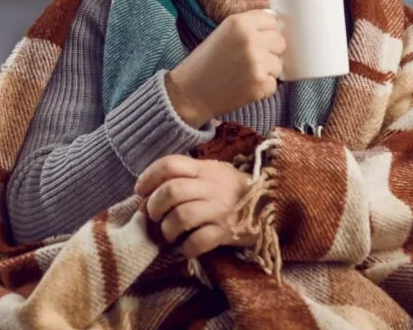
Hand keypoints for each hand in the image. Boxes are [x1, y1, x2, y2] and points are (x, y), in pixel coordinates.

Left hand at [136, 155, 255, 257]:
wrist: (272, 206)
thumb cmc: (234, 191)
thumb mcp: (214, 173)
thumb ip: (188, 176)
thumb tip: (151, 190)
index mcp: (205, 169)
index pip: (171, 164)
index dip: (149, 176)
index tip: (140, 190)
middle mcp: (211, 187)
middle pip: (172, 191)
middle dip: (154, 206)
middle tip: (154, 216)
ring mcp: (219, 210)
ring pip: (181, 217)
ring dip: (168, 229)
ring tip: (169, 233)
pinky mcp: (226, 232)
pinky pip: (198, 241)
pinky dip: (186, 247)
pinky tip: (186, 247)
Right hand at [166, 9, 284, 127]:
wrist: (190, 93)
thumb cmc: (206, 62)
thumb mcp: (222, 32)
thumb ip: (248, 26)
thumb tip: (277, 24)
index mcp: (239, 23)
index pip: (272, 21)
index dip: (267, 32)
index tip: (257, 41)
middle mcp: (250, 40)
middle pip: (280, 42)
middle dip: (270, 51)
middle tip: (250, 61)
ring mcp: (257, 63)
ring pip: (279, 64)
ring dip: (267, 71)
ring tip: (244, 74)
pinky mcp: (260, 84)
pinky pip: (274, 84)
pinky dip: (263, 88)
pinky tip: (244, 87)